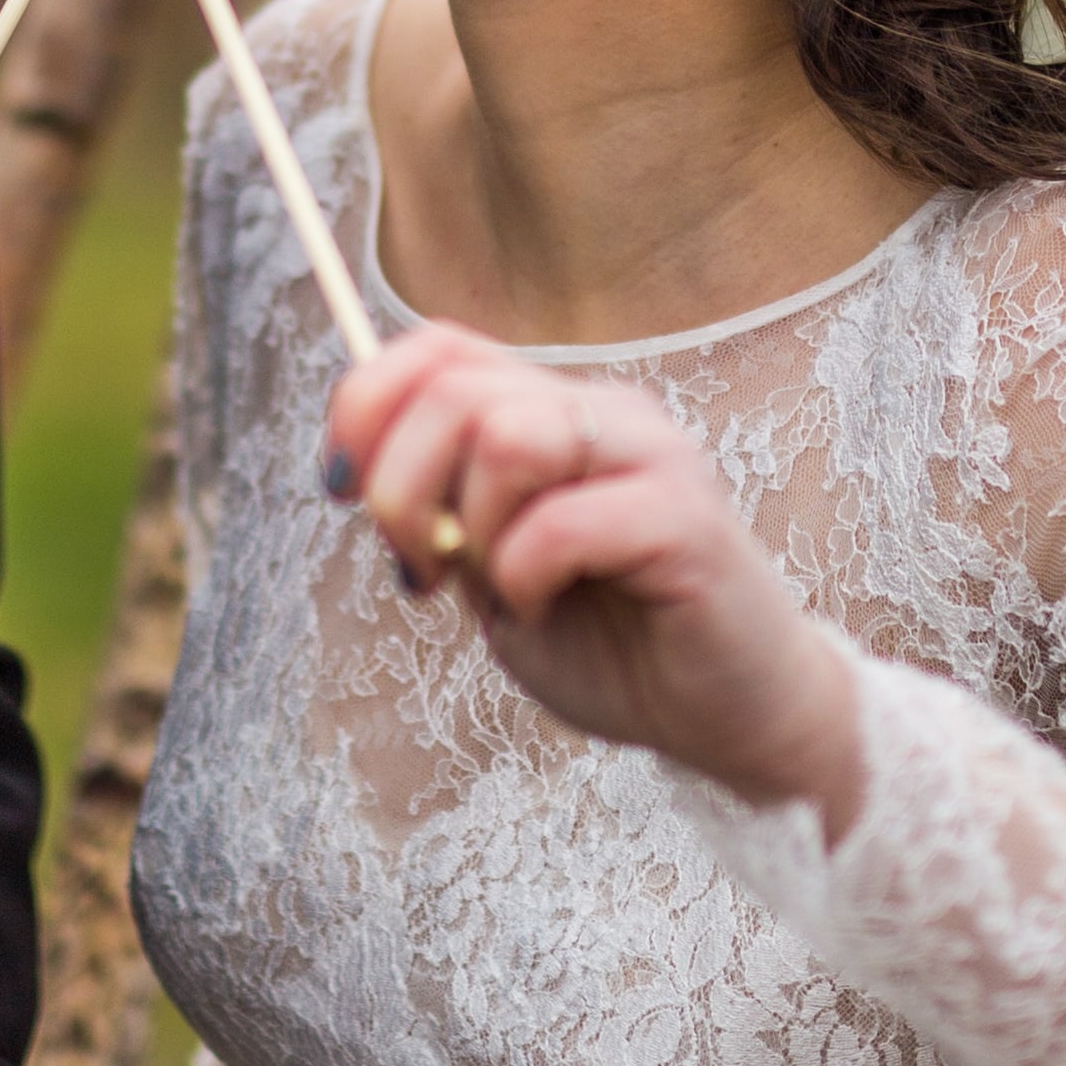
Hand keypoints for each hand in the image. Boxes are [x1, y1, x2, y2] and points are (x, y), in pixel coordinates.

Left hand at [326, 326, 864, 834]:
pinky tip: (545, 609)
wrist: (726, 719)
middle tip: (423, 569)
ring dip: (472, 527)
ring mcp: (651, 456)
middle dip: (401, 488)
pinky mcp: (686, 519)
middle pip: (454, 389)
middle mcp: (603, 413)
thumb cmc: (611, 645)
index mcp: (554, 411)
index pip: (438, 347)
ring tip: (502, 586)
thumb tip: (354, 468)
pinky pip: (559, 522)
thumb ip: (440, 516)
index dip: (363, 404)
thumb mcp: (492, 575)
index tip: (339, 490)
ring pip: (506, 433)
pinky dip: (524, 576)